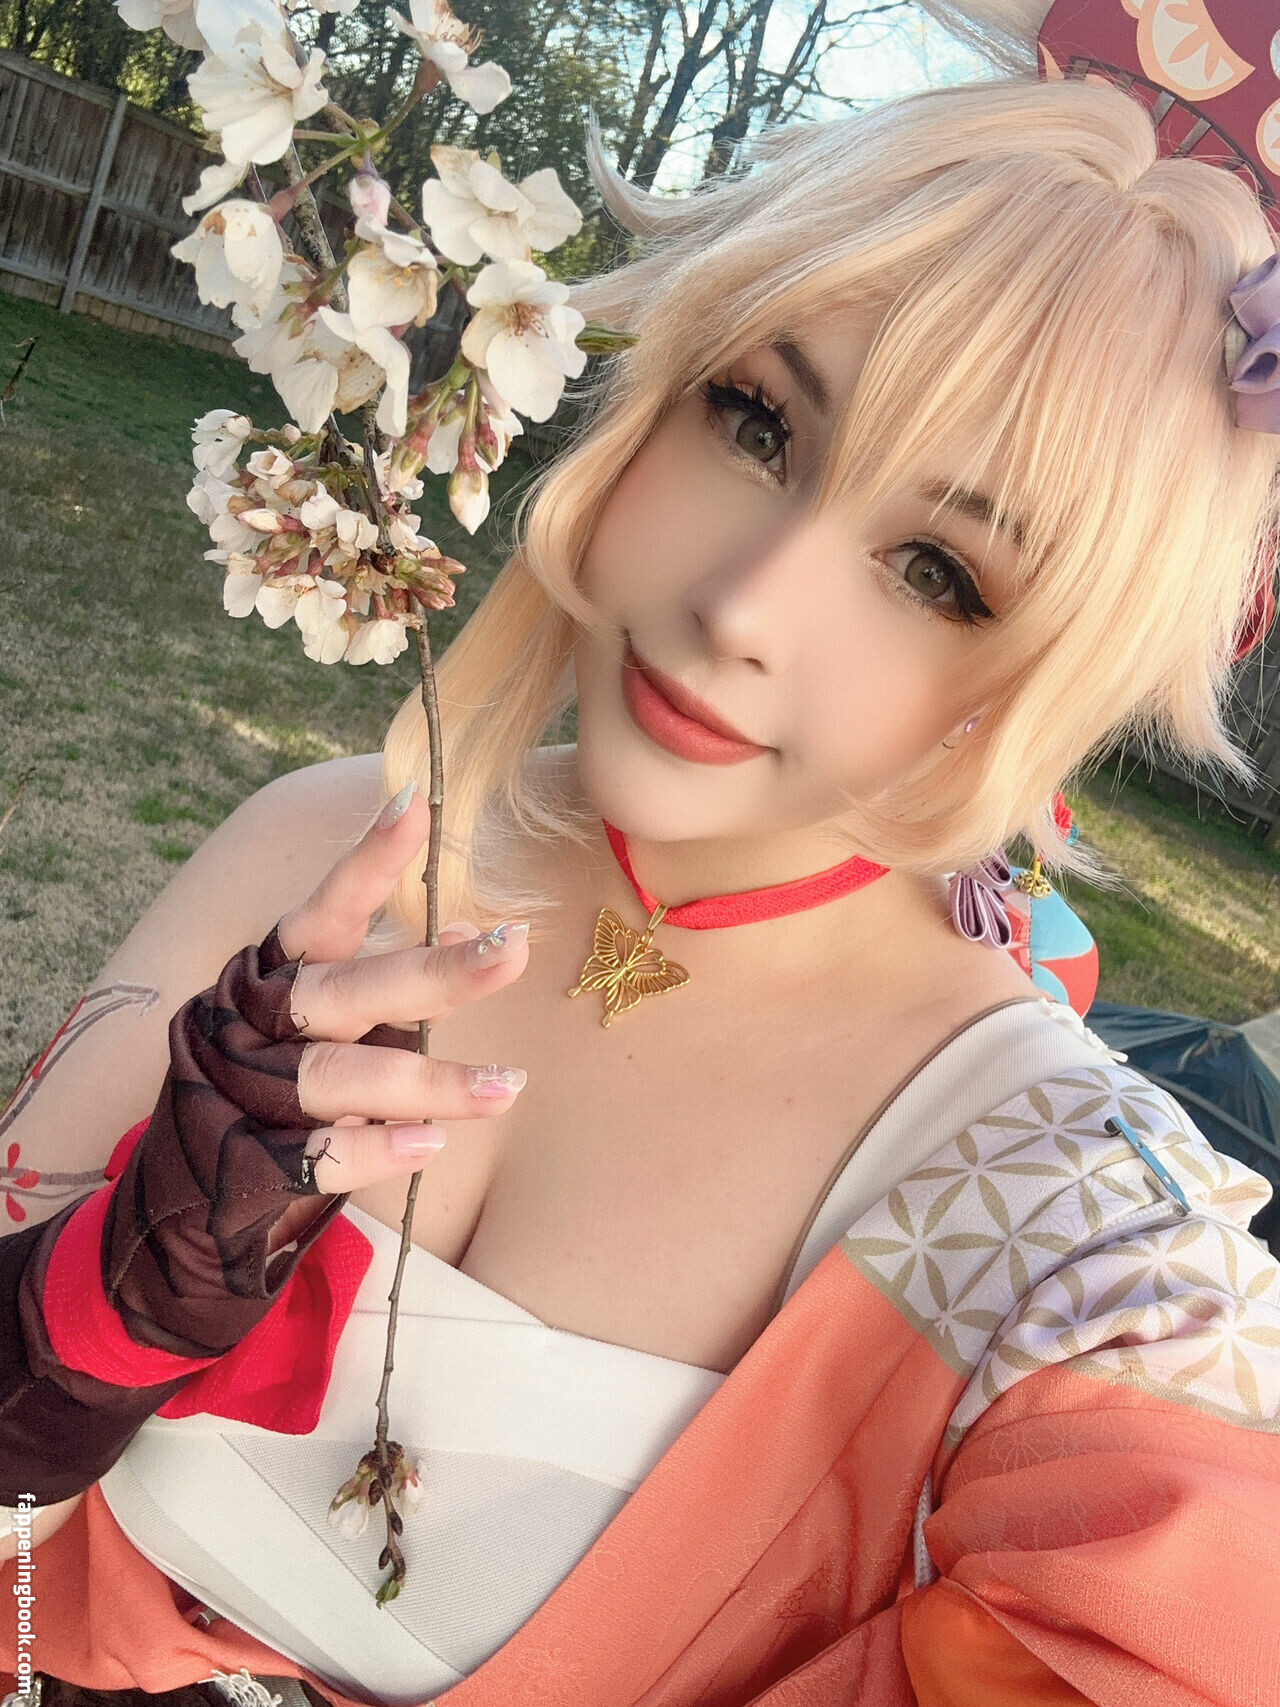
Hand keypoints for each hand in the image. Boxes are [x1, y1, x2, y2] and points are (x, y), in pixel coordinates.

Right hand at [274, 780, 530, 1204]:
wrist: (187, 1188)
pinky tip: (430, 1144)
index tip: (417, 804)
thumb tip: (468, 932)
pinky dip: (378, 1148)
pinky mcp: (251, 1162)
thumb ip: (390, 975)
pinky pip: (322, 1155)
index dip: (369, 858)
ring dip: (433, 1082)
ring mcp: (250, 1089)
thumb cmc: (278, 1073)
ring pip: (345, 1075)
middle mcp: (259, 1019)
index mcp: (277, 969)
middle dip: (438, 972)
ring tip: (507, 1086)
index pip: (327, 905)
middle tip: (514, 949)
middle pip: (350, 989)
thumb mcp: (329, 1014)